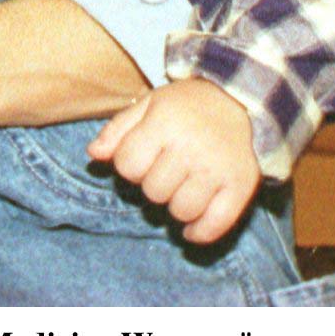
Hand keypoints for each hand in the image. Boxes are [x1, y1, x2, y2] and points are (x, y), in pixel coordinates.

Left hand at [87, 77, 260, 243]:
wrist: (241, 103)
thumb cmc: (187, 107)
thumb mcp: (149, 105)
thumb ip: (118, 130)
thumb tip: (93, 154)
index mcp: (164, 123)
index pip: (127, 165)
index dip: (129, 164)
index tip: (143, 156)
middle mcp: (191, 148)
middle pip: (152, 192)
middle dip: (153, 184)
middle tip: (167, 169)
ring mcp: (217, 170)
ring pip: (180, 211)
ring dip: (176, 206)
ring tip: (181, 188)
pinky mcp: (240, 187)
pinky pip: (214, 225)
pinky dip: (199, 232)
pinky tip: (191, 227)